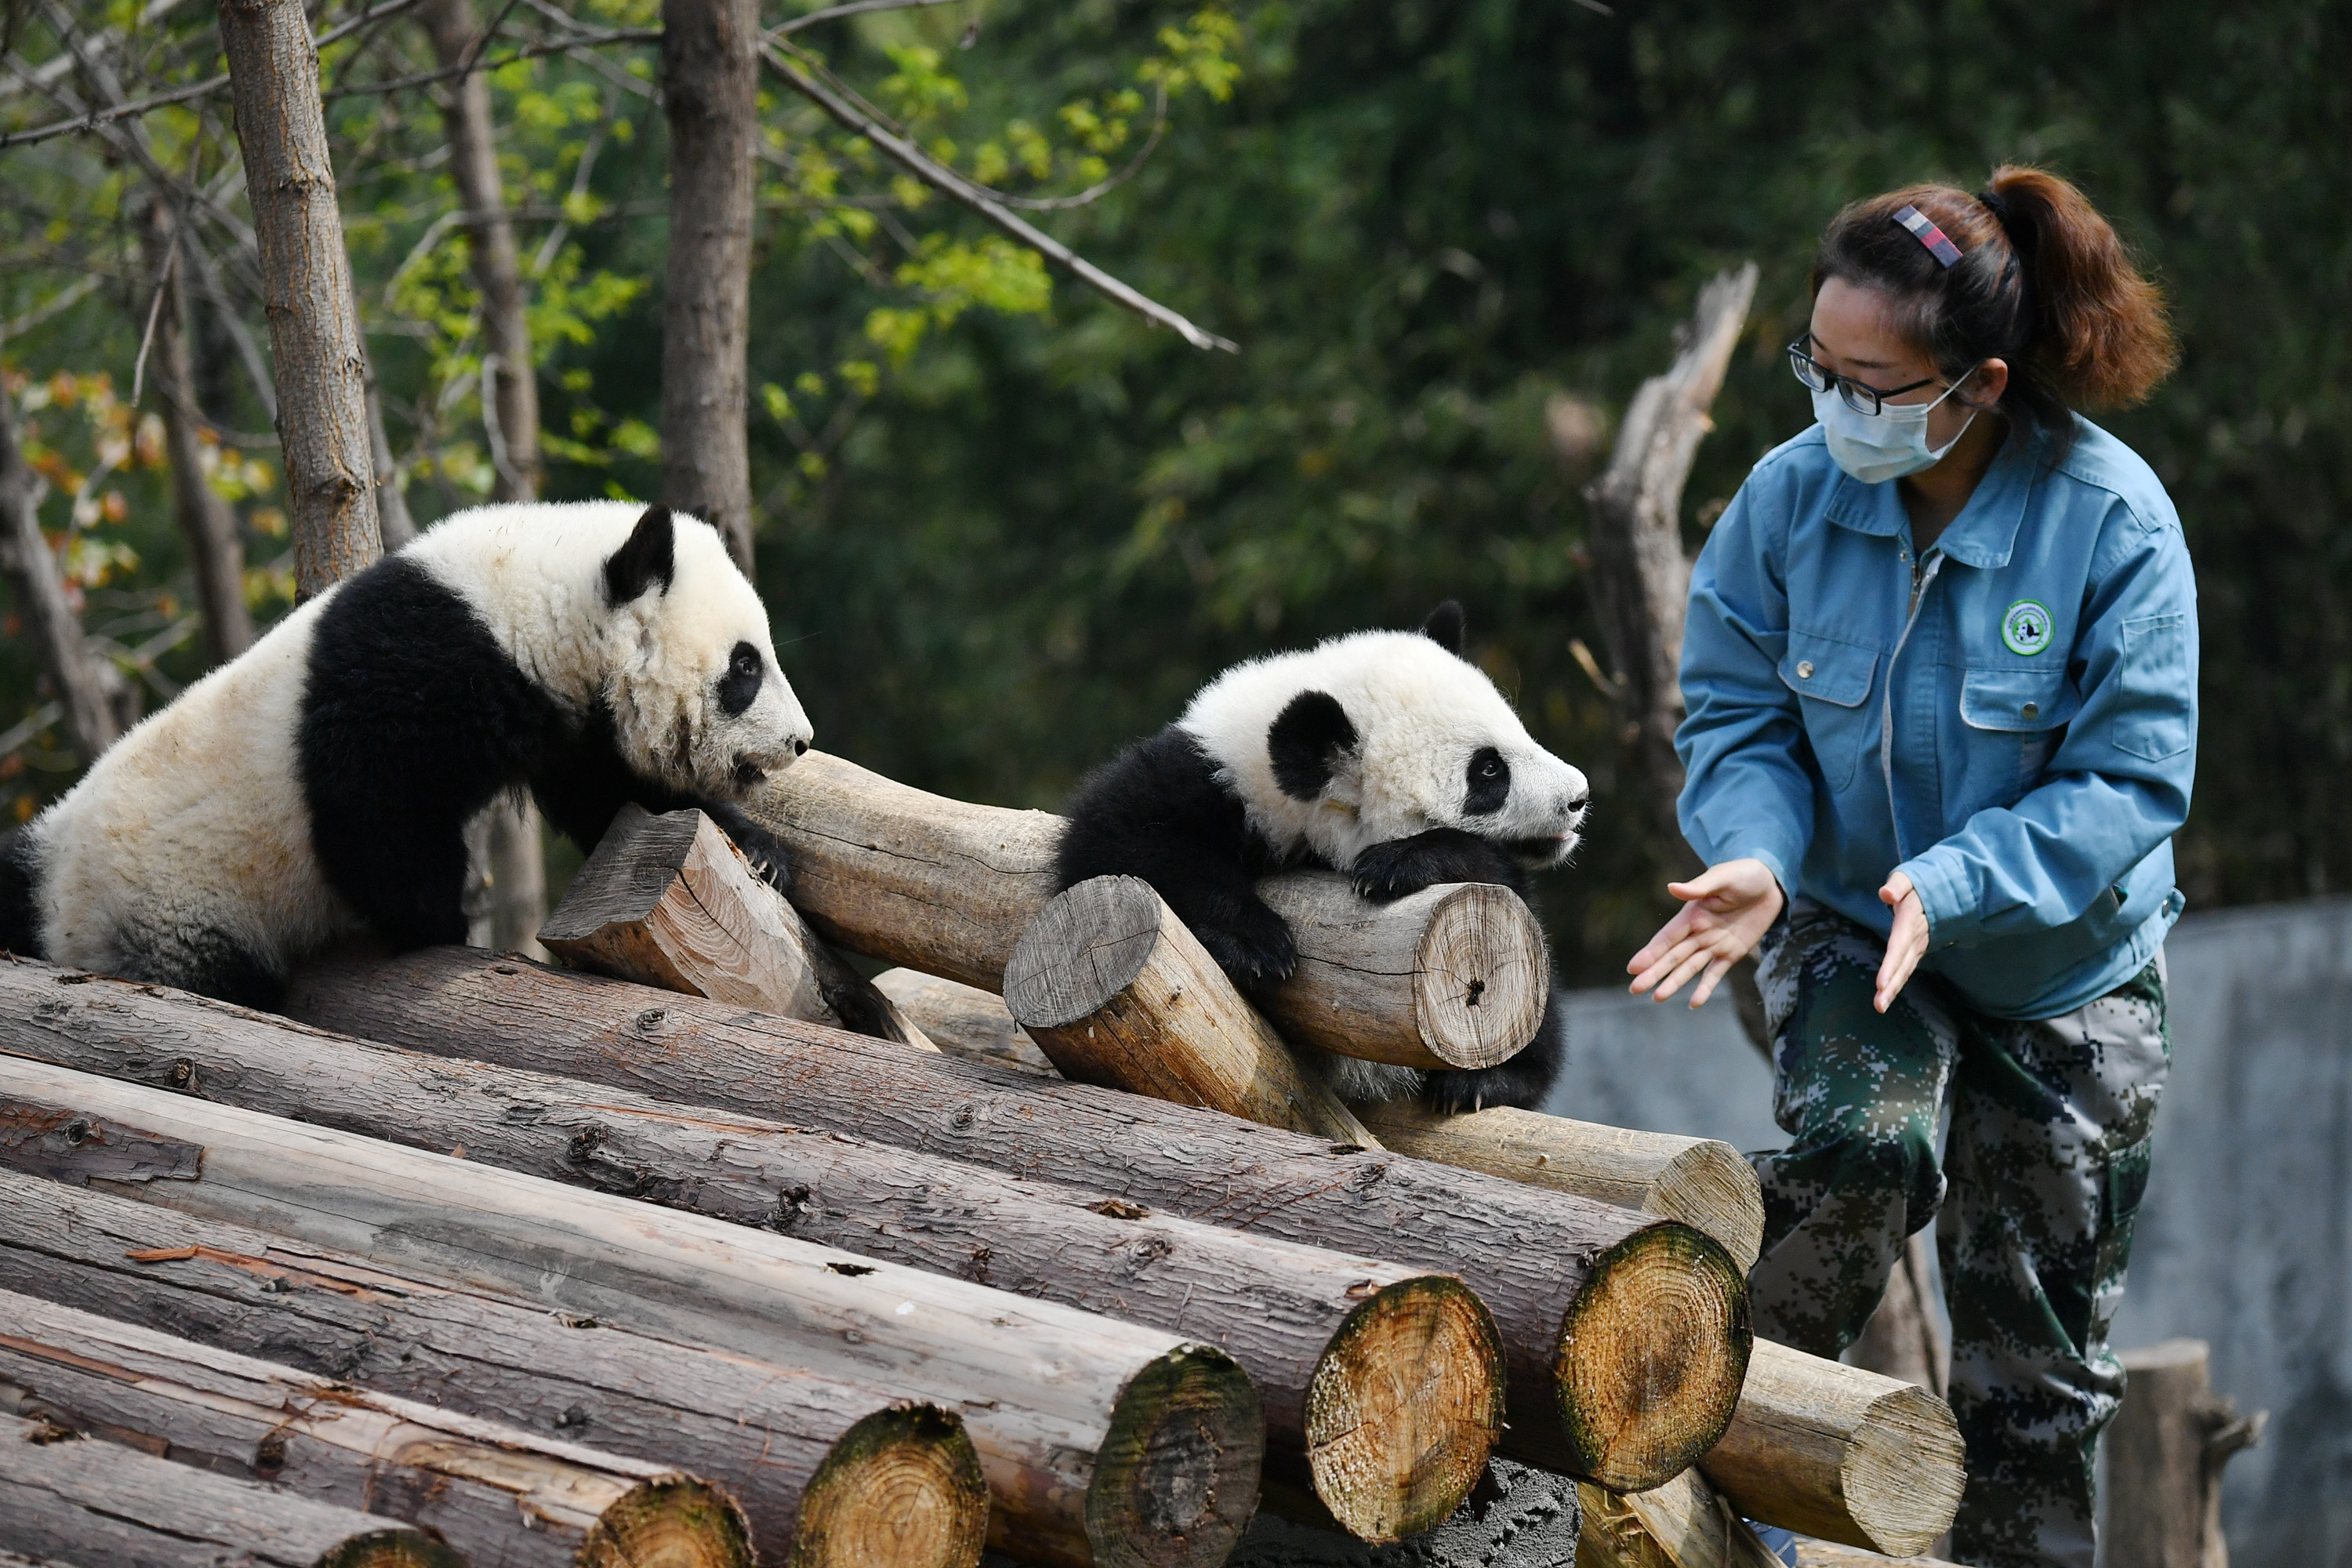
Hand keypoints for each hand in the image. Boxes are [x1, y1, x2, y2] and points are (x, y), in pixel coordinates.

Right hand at [1627, 858, 1785, 1007]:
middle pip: (1673, 956)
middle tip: (1635, 989)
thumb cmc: (1743, 873)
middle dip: (1654, 972)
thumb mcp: (1722, 877)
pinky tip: (1694, 1003)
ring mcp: (1714, 944)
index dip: (1650, 952)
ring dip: (1674, 982)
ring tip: (1657, 998)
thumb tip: (1672, 888)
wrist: (1770, 882)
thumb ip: (1698, 887)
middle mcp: (1699, 932)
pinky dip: (1705, 988)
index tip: (1633, 967)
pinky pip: (1716, 973)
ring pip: (1689, 968)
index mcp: (1692, 914)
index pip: (1667, 937)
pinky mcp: (1733, 953)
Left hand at [1875, 871, 1928, 1012]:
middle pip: (1903, 964)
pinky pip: (1906, 967)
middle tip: (1879, 1005)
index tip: (1881, 984)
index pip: (1899, 945)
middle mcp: (1915, 938)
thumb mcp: (1908, 878)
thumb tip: (1885, 893)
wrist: (1946, 891)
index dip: (1891, 965)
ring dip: (1893, 989)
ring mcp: (1918, 945)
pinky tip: (1886, 996)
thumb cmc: (1919, 884)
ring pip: (1905, 969)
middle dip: (1892, 985)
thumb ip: (1897, 885)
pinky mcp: (1917, 949)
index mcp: (1910, 921)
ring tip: (1880, 1006)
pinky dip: (1897, 982)